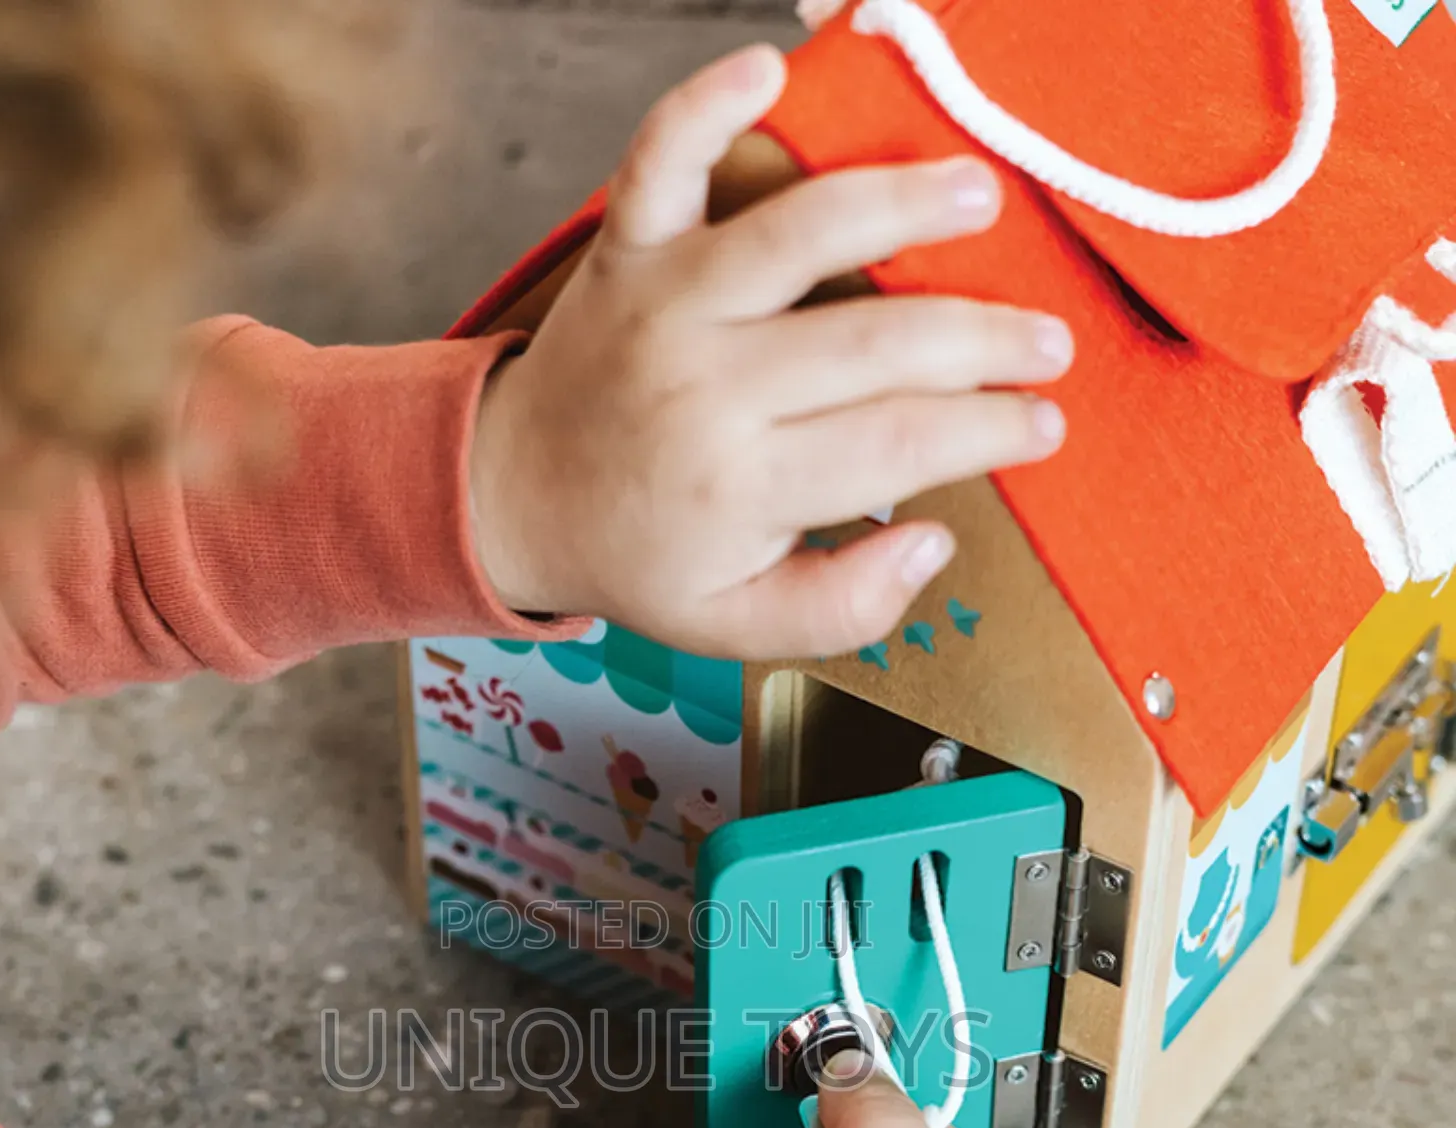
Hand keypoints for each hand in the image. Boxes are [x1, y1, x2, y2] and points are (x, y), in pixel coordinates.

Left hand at [469, 44, 1070, 659]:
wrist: (513, 497)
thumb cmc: (639, 556)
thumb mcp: (734, 624)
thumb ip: (841, 607)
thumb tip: (933, 540)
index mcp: (739, 485)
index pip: (900, 443)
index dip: (991, 429)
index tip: (1043, 423)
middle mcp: (706, 386)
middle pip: (878, 342)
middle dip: (986, 338)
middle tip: (1048, 342)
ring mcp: (664, 305)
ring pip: (798, 233)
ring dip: (899, 203)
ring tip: (977, 198)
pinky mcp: (627, 249)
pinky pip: (663, 160)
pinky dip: (708, 105)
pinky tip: (768, 70)